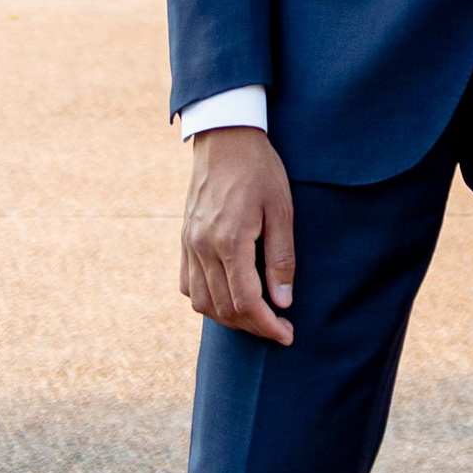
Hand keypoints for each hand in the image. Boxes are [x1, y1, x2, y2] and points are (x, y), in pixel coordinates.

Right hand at [181, 129, 296, 342]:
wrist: (225, 138)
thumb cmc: (259, 169)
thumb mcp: (281, 209)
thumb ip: (281, 258)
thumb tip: (283, 302)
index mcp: (230, 240)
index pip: (246, 302)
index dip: (267, 326)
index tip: (287, 335)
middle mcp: (203, 247)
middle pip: (224, 308)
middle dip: (253, 326)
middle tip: (279, 328)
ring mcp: (189, 244)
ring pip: (202, 302)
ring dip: (229, 318)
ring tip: (256, 316)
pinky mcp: (184, 239)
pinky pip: (188, 285)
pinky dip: (207, 301)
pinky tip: (228, 297)